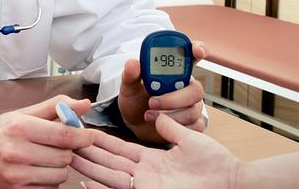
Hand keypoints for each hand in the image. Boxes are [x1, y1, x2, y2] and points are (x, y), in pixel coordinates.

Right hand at [0, 95, 93, 187]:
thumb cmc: (0, 131)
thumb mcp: (24, 114)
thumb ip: (56, 107)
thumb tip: (84, 104)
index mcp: (20, 128)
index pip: (64, 135)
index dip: (83, 136)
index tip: (88, 136)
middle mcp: (16, 151)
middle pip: (64, 157)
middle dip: (66, 151)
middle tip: (57, 146)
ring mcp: (15, 175)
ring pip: (59, 175)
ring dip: (59, 168)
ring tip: (46, 158)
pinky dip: (49, 181)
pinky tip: (38, 171)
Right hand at [71, 114, 239, 188]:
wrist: (232, 181)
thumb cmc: (217, 164)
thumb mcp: (189, 139)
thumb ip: (171, 128)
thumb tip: (157, 116)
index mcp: (153, 160)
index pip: (121, 150)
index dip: (103, 143)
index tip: (87, 133)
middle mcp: (146, 175)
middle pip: (110, 163)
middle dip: (89, 155)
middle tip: (67, 145)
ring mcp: (146, 186)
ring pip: (110, 177)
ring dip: (90, 169)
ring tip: (70, 160)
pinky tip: (85, 183)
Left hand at [117, 42, 206, 142]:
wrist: (134, 124)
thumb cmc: (135, 100)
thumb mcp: (129, 86)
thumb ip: (130, 75)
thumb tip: (133, 63)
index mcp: (175, 72)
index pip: (192, 56)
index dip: (198, 50)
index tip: (196, 51)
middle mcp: (187, 87)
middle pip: (195, 90)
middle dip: (174, 98)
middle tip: (152, 102)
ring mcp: (192, 106)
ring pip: (192, 111)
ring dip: (170, 115)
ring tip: (148, 115)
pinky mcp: (192, 124)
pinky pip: (193, 127)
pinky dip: (175, 128)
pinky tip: (161, 127)